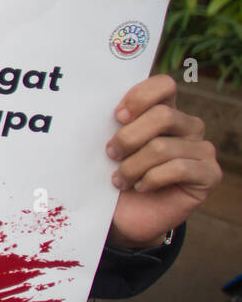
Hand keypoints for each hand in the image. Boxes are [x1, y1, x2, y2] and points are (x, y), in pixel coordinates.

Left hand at [106, 74, 220, 248]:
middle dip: (128, 138)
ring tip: (119, 180)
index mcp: (165, 110)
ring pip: (163, 147)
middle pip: (162, 115)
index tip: (118, 116)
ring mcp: (202, 149)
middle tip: (111, 154)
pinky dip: (151, 179)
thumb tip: (92, 105)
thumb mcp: (110, 147)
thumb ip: (113, 126)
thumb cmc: (115, 175)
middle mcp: (188, 126)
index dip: (140, 96)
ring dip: (132, 166)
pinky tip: (141, 187)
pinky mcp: (209, 174)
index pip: (164, 85)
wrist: (125, 216)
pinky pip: (178, 168)